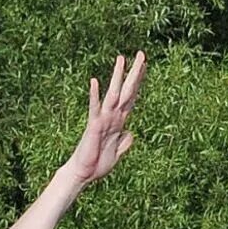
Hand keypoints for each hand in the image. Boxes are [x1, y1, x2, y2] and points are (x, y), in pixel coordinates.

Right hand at [67, 52, 145, 186]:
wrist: (82, 175)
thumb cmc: (96, 165)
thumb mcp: (116, 154)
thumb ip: (124, 143)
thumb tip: (131, 134)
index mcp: (119, 122)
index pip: (131, 98)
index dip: (139, 82)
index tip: (145, 66)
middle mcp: (111, 117)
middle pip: (126, 91)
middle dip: (134, 73)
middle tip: (141, 53)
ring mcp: (102, 120)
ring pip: (113, 94)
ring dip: (117, 77)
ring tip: (121, 58)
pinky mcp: (93, 126)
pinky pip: (94, 109)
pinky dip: (95, 96)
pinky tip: (95, 81)